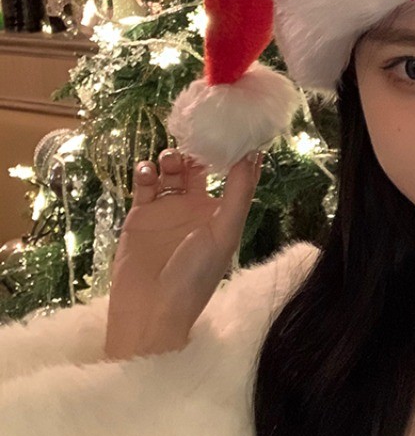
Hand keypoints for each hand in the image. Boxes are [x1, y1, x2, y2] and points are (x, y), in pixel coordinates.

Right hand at [104, 148, 262, 359]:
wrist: (150, 311)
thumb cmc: (195, 275)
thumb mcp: (225, 232)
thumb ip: (239, 193)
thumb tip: (254, 154)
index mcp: (221, 210)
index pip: (232, 172)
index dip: (234, 150)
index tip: (233, 125)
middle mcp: (196, 206)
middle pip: (198, 165)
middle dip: (197, 149)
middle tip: (194, 137)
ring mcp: (167, 208)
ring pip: (170, 171)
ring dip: (171, 158)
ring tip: (170, 160)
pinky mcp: (140, 214)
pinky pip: (144, 184)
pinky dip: (145, 172)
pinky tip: (147, 172)